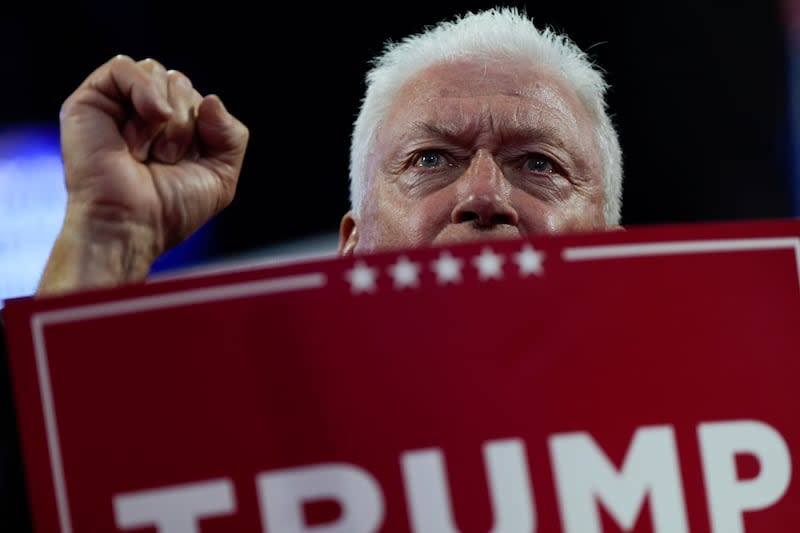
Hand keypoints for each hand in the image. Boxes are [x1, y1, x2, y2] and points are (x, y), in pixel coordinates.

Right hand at [38, 55, 248, 294]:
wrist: (131, 225)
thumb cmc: (170, 209)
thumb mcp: (221, 176)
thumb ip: (232, 136)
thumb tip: (210, 99)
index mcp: (172, 129)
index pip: (202, 101)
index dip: (206, 129)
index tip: (189, 164)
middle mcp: (143, 114)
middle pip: (181, 83)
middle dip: (186, 124)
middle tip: (166, 160)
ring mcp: (116, 106)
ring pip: (158, 73)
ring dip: (167, 117)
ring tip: (149, 152)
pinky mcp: (90, 101)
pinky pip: (124, 66)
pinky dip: (144, 89)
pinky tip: (151, 116)